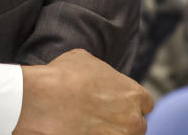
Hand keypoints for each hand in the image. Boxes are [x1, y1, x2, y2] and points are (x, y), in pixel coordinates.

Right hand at [13, 49, 152, 134]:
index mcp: (133, 93)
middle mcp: (133, 119)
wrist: (42, 99)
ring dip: (110, 131)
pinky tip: (80, 129)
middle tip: (101, 115)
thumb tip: (98, 75)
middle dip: (122, 120)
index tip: (116, 103)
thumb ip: (102, 70)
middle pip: (136, 125)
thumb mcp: (84, 60)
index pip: (145, 103)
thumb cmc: (62, 76)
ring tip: (88, 124)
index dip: (129, 102)